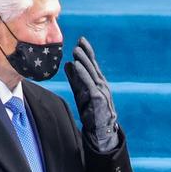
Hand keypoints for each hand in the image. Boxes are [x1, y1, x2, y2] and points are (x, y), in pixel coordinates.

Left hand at [64, 37, 118, 152]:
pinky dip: (83, 73)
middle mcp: (102, 84)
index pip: (93, 64)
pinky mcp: (98, 99)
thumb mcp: (81, 92)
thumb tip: (68, 64)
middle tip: (79, 42)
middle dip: (86, 54)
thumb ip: (75, 79)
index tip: (81, 40)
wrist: (101, 131)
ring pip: (92, 73)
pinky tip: (77, 65)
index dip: (87, 52)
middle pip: (93, 66)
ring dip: (84, 60)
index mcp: (98, 82)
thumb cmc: (92, 112)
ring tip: (77, 50)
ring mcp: (101, 91)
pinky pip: (89, 83)